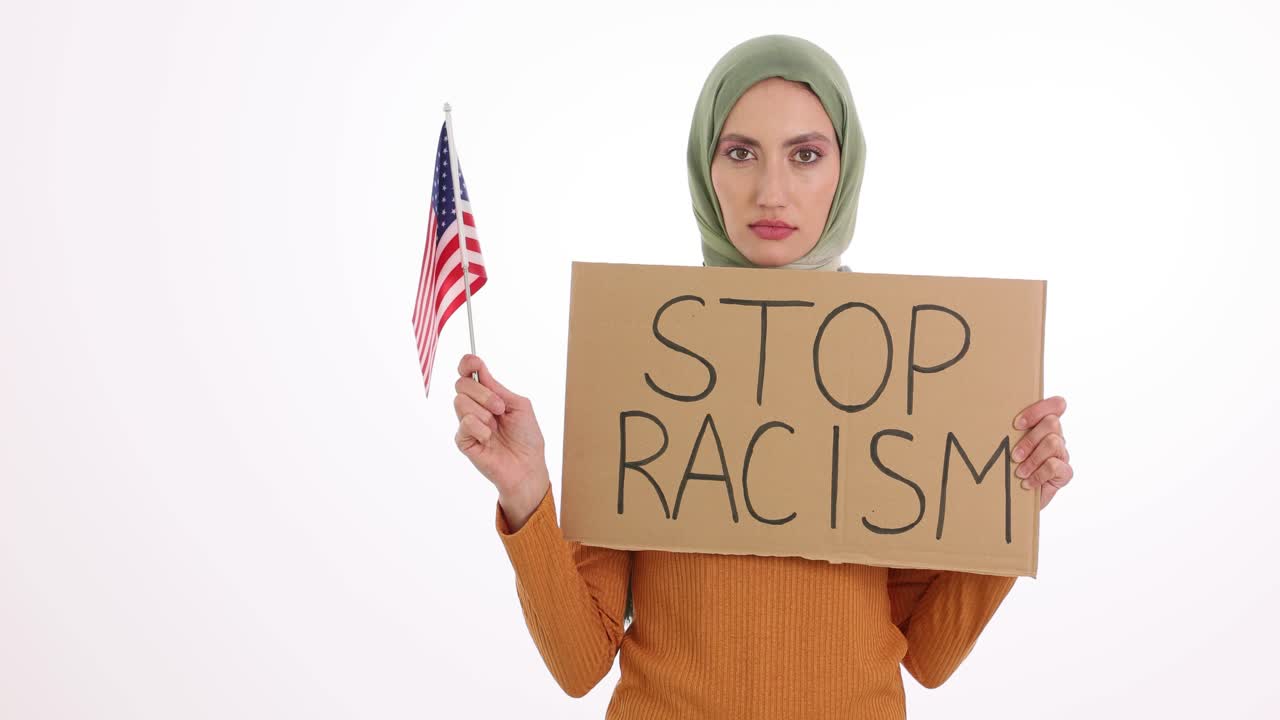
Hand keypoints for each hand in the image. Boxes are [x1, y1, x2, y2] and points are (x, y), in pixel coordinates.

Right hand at [452, 354, 549, 517]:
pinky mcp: (463, 440)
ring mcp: (467, 424)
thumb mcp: (519, 405)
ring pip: (460, 401)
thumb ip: (498, 388)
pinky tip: (489, 438)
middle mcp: (474, 407)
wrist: (527, 466)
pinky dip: (480, 428)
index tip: (474, 363)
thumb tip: (480, 369)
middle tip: (500, 409)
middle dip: (483, 393)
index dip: (467, 364)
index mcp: (488, 396)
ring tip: (496, 426)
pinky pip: (464, 423)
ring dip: (483, 412)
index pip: (469, 373)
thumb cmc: (527, 437)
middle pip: (461, 384)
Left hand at [1011, 395, 1072, 508]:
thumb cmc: (1006, 468)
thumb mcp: (1005, 446)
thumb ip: (1006, 432)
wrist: (1012, 500)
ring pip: (1053, 443)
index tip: (1016, 424)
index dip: (1038, 410)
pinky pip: (1055, 466)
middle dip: (1029, 440)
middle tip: (1014, 455)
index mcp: (1042, 426)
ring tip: (1019, 472)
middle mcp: (1056, 437)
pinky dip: (1038, 475)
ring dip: (1032, 458)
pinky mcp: (1065, 473)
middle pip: (1052, 423)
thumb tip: (984, 419)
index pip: (1056, 405)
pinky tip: (1027, 483)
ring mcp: (1062, 454)